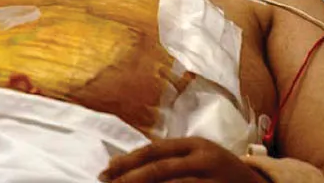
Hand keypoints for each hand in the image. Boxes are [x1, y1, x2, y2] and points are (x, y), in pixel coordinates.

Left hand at [101, 138, 266, 182]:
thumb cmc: (218, 171)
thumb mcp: (196, 156)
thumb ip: (166, 157)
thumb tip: (120, 164)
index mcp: (196, 144)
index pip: (155, 149)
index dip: (128, 161)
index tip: (106, 171)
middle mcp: (205, 160)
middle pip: (160, 169)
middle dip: (130, 179)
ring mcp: (214, 181)